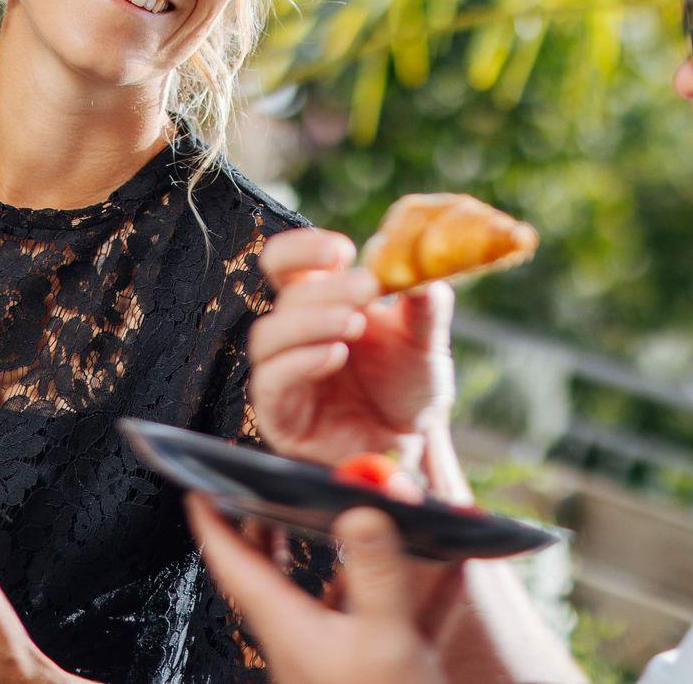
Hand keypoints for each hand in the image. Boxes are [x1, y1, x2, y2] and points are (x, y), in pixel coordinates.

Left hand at [187, 495, 449, 683]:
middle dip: (260, 527)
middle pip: (263, 574)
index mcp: (287, 627)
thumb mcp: (384, 639)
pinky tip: (408, 569)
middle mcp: (298, 641)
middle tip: (263, 488)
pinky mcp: (357, 669)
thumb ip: (374, 571)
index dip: (212, 518)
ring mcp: (324, 658)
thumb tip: (361, 510)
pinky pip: (358, 615)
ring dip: (311, 553)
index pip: (232, 563)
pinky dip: (370, 583)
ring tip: (322, 516)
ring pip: (307, 593)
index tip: (200, 482)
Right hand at [250, 228, 454, 467]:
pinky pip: (272, 382)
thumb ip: (425, 305)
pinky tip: (334, 354)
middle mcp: (296, 333)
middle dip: (327, 289)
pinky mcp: (280, 414)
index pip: (287, 261)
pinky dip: (300, 362)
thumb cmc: (409, 386)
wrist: (414, 444)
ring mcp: (284, 373)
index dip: (303, 248)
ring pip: (268, 336)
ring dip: (309, 322)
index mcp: (320, 301)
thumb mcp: (425, 340)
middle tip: (367, 288)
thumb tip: (421, 266)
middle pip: (285, 295)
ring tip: (353, 324)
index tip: (341, 250)